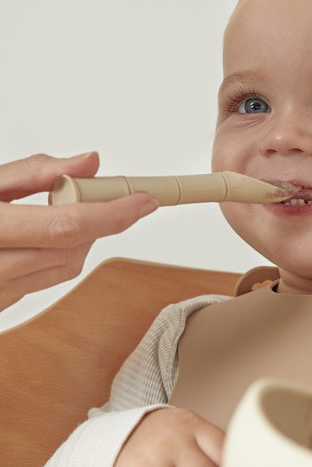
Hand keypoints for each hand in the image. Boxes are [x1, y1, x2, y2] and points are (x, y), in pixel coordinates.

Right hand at [0, 152, 156, 310]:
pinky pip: (45, 281)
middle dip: (97, 222)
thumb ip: (35, 171)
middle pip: (74, 251)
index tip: (144, 201)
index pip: (67, 227)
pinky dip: (56, 256)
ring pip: (66, 269)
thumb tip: (89, 162)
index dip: (112, 214)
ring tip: (56, 212)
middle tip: (100, 196)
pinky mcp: (1, 304)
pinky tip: (41, 237)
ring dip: (78, 240)